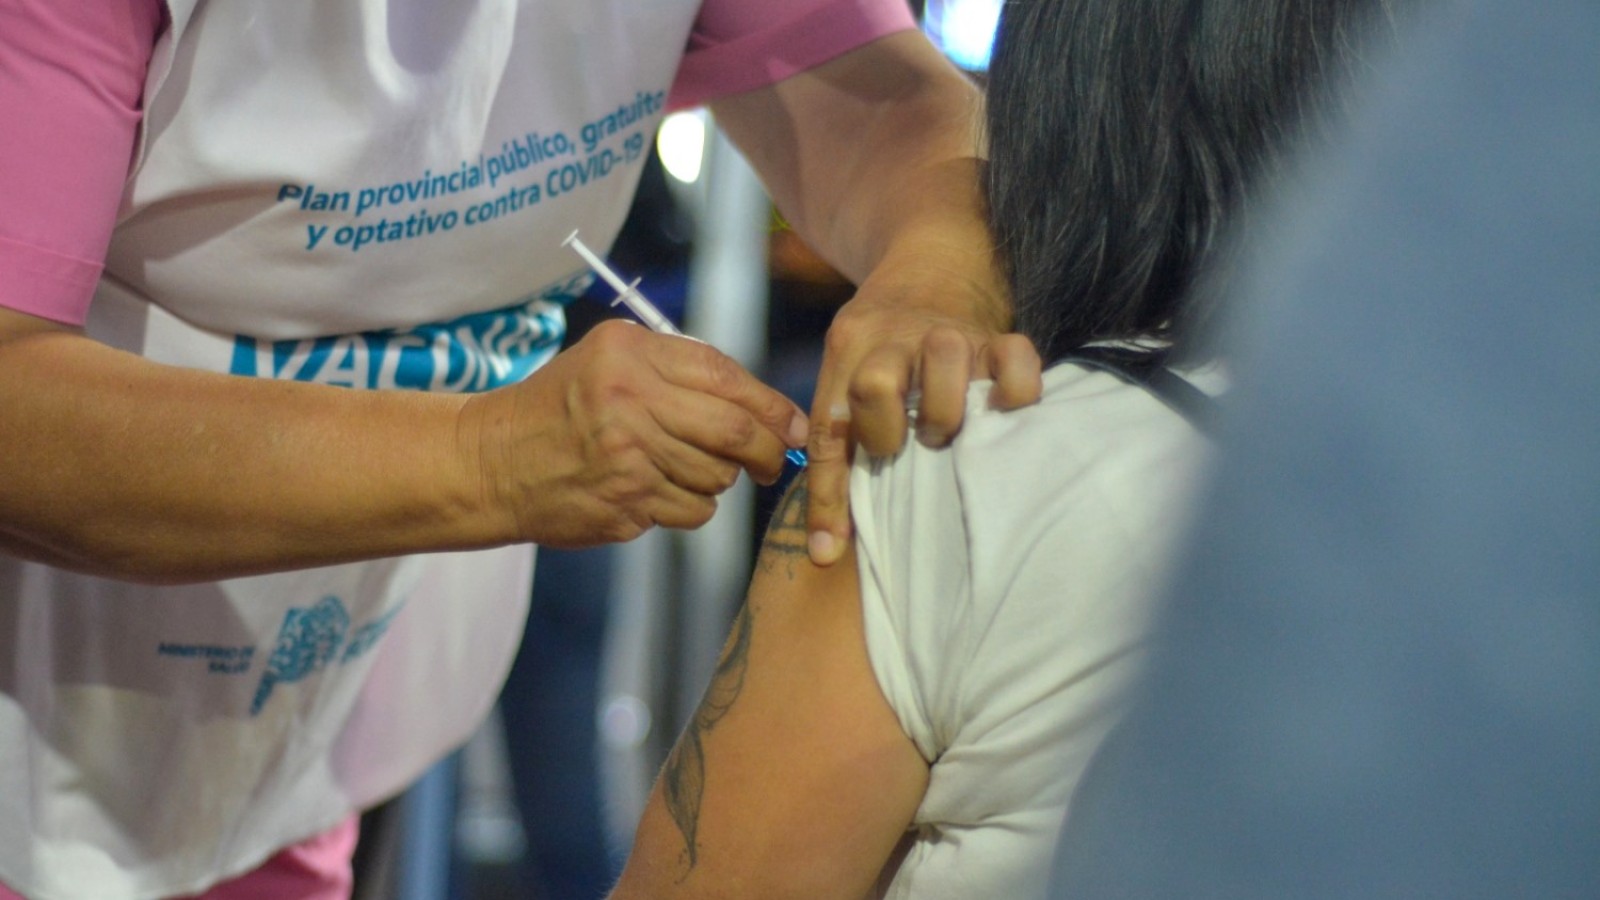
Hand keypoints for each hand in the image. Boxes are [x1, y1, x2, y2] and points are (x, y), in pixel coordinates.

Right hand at [467, 320, 808, 547]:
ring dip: (718, 479)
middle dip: (768, 451)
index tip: (795, 426)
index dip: (773, 407)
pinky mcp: (624, 505)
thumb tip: (769, 409)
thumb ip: (682, 370)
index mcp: (630, 354)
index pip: (727, 377)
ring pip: (718, 478)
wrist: (493, 461)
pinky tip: (656, 491)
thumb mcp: (610, 359)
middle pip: (736, 432)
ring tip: (683, 467)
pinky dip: (689, 506)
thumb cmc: (562, 406)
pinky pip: (691, 511)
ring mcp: (627, 459)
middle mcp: (629, 402)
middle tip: (773, 461)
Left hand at [803, 251, 1042, 565]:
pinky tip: (1008, 411)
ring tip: (951, 433)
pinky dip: (1016, 387)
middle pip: (874, 384)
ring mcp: (948, 335)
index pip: (827, 432)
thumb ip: (837, 454)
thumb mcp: (844, 379)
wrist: (932, 262)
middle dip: (887, 431)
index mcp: (847, 354)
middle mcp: (894, 341)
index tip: (828, 550)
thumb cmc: (881, 345)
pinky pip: (1015, 356)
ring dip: (946, 408)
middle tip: (906, 447)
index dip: (826, 497)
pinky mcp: (996, 336)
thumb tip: (823, 547)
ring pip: (944, 360)